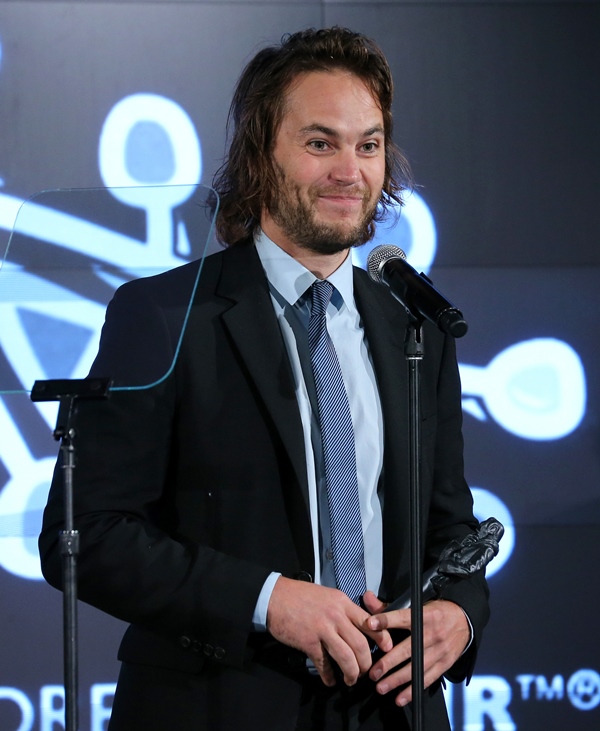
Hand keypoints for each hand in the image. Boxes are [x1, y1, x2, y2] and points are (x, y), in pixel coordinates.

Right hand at [267, 577, 392, 686]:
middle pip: (360, 644)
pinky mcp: (309, 642)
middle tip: (366, 671)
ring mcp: (322, 629)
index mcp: (342, 602)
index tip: (388, 648)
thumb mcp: (328, 595)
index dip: (382, 638)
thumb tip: (358, 624)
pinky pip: (324, 664)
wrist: (275, 597)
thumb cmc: (300, 595)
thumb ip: (343, 609)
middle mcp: (335, 616)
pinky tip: (330, 680)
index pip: (370, 621)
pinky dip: (329, 676)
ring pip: (346, 657)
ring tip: (351, 679)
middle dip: (366, 663)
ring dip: (352, 673)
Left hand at [363, 592, 469, 705]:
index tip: (370, 625)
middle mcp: (431, 633)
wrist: (464, 620)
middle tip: (373, 672)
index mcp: (423, 615)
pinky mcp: (444, 664)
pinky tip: (400, 698)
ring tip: (381, 687)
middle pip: (408, 649)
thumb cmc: (436, 612)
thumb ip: (390, 607)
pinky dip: (413, 690)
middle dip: (389, 662)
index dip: (386, 620)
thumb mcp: (417, 604)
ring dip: (397, 680)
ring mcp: (439, 650)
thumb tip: (368, 598)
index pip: (402, 617)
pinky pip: (427, 679)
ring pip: (416, 668)